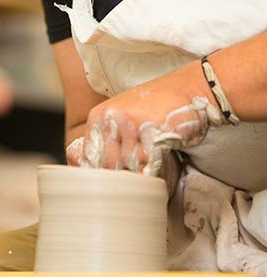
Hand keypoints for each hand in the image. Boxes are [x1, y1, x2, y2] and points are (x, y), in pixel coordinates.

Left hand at [66, 65, 222, 176]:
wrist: (190, 88)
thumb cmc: (157, 105)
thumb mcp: (123, 117)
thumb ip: (107, 140)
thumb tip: (87, 169)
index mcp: (99, 116)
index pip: (89, 158)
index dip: (102, 175)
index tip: (112, 185)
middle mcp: (112, 119)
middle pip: (108, 167)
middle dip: (121, 180)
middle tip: (131, 188)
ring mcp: (132, 125)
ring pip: (128, 170)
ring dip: (139, 181)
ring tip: (147, 181)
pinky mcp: (153, 134)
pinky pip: (149, 168)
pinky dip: (155, 176)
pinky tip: (161, 173)